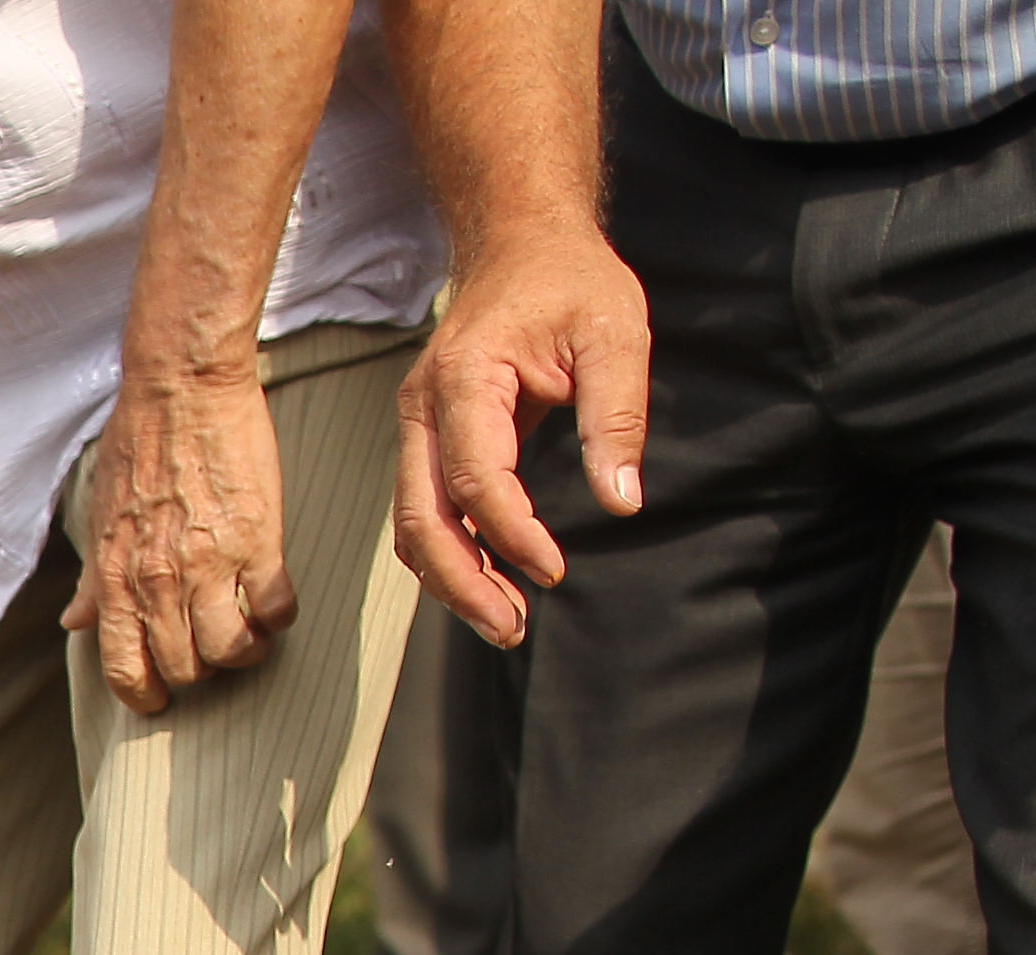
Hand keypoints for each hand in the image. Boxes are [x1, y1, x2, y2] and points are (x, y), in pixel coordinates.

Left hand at [63, 360, 290, 714]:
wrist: (181, 391)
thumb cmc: (138, 450)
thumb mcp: (100, 519)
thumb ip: (92, 581)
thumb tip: (74, 623)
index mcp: (116, 579)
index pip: (127, 670)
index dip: (147, 697)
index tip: (163, 698)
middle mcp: (160, 580)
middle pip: (185, 669)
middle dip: (199, 673)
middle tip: (210, 651)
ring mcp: (211, 563)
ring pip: (232, 651)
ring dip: (245, 653)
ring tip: (249, 636)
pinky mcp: (260, 540)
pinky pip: (277, 609)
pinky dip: (279, 617)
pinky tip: (274, 601)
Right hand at [396, 222, 650, 645]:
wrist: (521, 244)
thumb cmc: (569, 281)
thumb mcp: (616, 333)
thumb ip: (617, 416)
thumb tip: (622, 501)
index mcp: (465, 379)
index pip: (475, 479)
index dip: (512, 533)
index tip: (556, 567)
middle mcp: (422, 409)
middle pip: (422, 518)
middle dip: (464, 582)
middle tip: (512, 628)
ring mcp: (416, 426)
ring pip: (413, 524)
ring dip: (451, 579)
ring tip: (504, 619)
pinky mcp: (426, 439)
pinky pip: (423, 510)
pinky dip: (450, 553)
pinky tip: (490, 578)